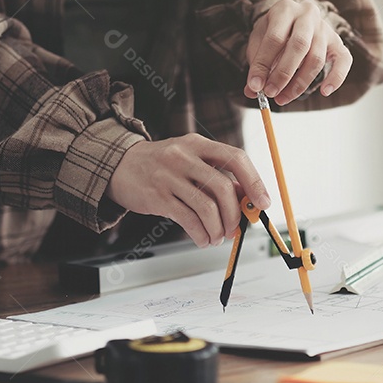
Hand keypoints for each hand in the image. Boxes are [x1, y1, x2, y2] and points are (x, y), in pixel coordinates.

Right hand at [107, 134, 270, 247]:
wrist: (119, 166)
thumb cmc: (162, 165)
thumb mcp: (191, 160)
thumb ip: (218, 176)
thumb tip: (249, 199)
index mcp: (198, 144)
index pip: (236, 158)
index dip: (255, 182)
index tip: (264, 203)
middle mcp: (184, 156)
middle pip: (223, 187)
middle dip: (234, 214)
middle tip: (235, 229)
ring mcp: (169, 176)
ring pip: (206, 207)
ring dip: (218, 229)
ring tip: (217, 237)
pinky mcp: (156, 196)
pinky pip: (187, 220)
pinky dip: (201, 234)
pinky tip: (202, 239)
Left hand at [244, 0, 352, 104]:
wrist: (294, 19)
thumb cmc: (274, 32)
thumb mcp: (259, 41)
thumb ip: (256, 64)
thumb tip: (253, 91)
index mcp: (285, 9)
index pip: (274, 38)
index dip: (263, 64)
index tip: (255, 86)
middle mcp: (308, 15)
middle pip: (299, 46)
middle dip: (283, 74)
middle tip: (270, 93)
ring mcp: (325, 28)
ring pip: (317, 58)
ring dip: (299, 84)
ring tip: (282, 98)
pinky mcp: (338, 41)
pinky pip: (344, 60)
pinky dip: (336, 77)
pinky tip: (325, 92)